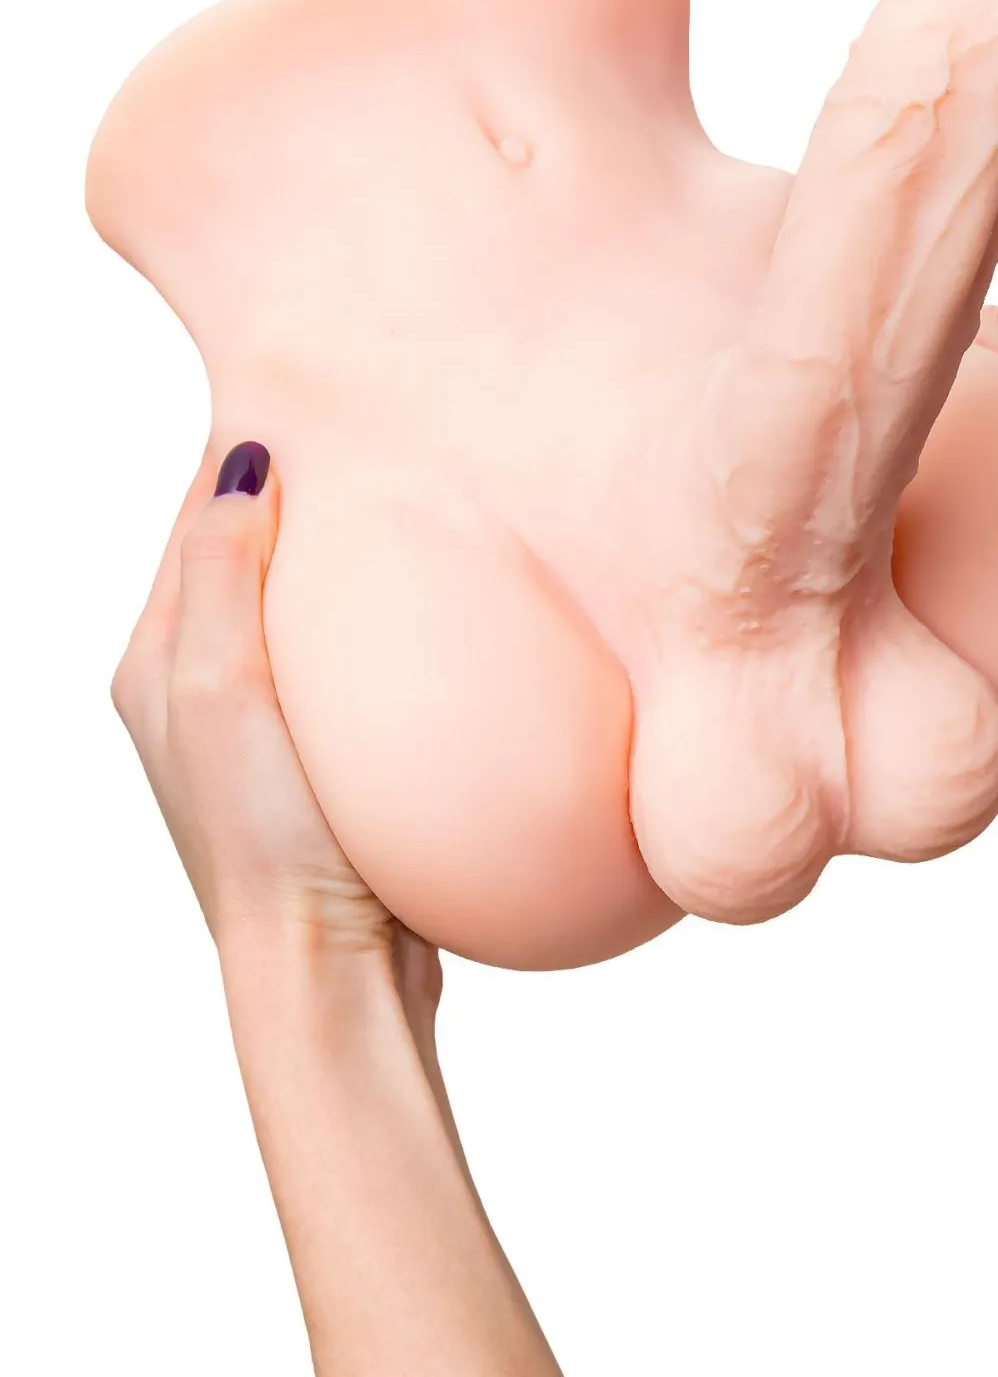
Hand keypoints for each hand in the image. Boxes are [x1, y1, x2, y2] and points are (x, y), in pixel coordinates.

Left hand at [112, 440, 440, 1014]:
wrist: (327, 977)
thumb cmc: (265, 843)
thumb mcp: (221, 690)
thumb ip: (222, 571)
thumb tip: (239, 455)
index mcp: (153, 662)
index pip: (195, 517)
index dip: (248, 450)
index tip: (322, 398)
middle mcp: (198, 691)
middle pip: (255, 556)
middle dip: (310, 496)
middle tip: (387, 439)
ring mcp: (266, 732)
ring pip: (316, 613)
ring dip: (360, 564)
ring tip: (427, 504)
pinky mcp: (326, 768)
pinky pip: (365, 674)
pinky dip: (401, 636)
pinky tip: (466, 618)